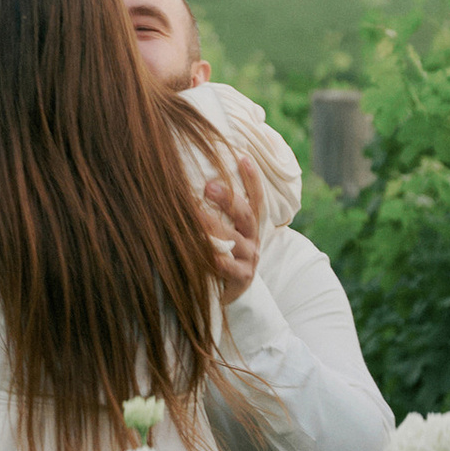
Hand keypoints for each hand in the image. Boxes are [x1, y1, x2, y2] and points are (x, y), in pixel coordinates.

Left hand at [202, 172, 260, 300]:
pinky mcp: (242, 278)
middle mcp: (252, 238)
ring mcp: (249, 258)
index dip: (252, 178)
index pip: (255, 197)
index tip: (243, 156)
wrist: (233, 294)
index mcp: (249, 225)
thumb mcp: (224, 233)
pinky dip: (219, 261)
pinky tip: (209, 255)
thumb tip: (193, 183)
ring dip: (215, 227)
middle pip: (245, 215)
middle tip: (209, 187)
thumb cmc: (223, 255)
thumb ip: (216, 212)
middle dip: (229, 200)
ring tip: (197, 216)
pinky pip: (230, 268)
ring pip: (235, 239)